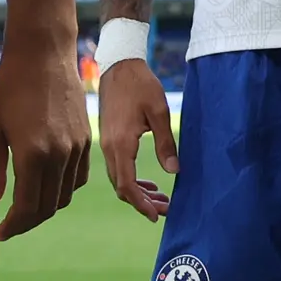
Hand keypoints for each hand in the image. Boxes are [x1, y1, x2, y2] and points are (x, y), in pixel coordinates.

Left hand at [0, 31, 91, 239]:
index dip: (15, 225)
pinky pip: (78, 177)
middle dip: (29, 221)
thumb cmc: (10, 86)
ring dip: (47, 206)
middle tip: (12, 224)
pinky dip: (64, 189)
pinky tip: (48, 184)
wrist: (45, 54)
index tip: (2, 231)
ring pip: (66, 194)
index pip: (28, 206)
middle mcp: (60, 156)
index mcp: (34, 155)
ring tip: (28, 206)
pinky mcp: (87, 139)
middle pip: (49, 206)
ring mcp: (78, 148)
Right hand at [98, 57, 174, 221]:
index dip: (141, 203)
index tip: (156, 215)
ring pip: (119, 179)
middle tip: (166, 209)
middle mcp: (109, 148)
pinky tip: (149, 182)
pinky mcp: (108, 140)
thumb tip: (174, 171)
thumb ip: (166, 143)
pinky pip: (118, 168)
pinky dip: (132, 179)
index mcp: (120, 144)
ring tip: (161, 199)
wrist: (119, 65)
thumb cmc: (140, 85)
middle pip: (121, 187)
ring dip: (138, 192)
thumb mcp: (159, 112)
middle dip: (142, 202)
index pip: (127, 185)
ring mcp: (106, 145)